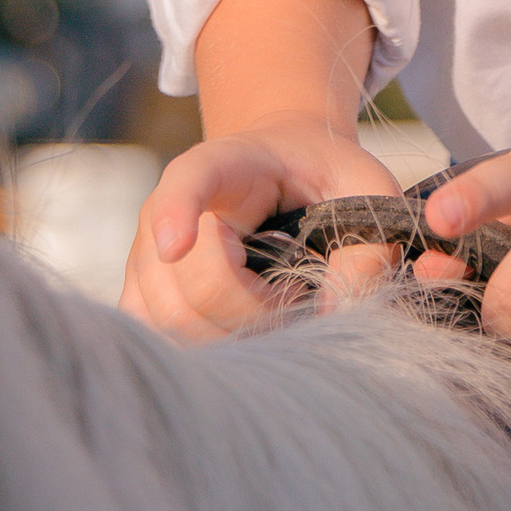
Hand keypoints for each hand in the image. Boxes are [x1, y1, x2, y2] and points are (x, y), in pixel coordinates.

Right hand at [119, 114, 460, 341]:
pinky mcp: (140, 292)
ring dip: (234, 335)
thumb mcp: (367, 187)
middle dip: (256, 312)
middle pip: (196, 286)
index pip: (189, 179)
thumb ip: (370, 246)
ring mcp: (147, 253)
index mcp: (224, 165)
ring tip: (275, 306)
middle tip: (298, 295)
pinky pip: (160, 336)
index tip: (178, 246)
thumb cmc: (323, 173)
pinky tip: (243, 330)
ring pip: (174, 322)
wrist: (279, 162)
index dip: (175, 212)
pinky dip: (205, 348)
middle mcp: (167, 206)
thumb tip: (336, 316)